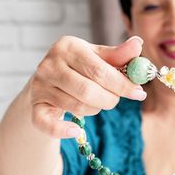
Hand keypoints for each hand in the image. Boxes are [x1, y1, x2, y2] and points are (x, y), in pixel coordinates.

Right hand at [27, 36, 145, 138]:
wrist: (50, 81)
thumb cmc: (81, 68)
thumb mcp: (99, 58)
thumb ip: (119, 54)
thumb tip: (138, 43)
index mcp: (68, 47)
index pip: (100, 70)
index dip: (123, 84)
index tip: (139, 93)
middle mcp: (50, 64)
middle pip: (88, 90)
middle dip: (110, 99)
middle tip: (115, 100)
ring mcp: (40, 85)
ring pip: (76, 107)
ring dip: (95, 110)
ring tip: (97, 102)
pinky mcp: (35, 105)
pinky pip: (47, 124)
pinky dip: (63, 130)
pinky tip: (77, 130)